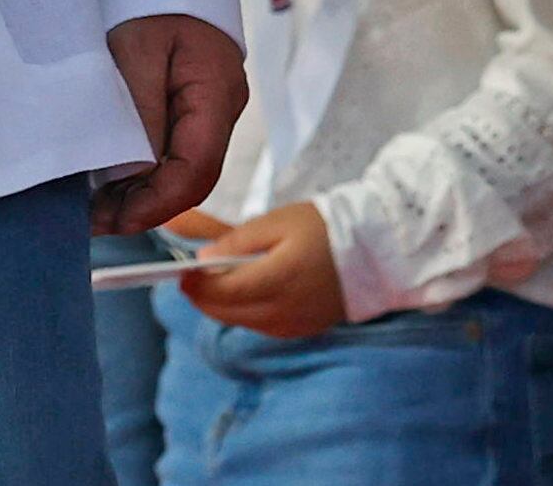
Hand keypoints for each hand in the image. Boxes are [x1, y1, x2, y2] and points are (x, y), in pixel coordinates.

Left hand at [95, 12, 247, 234]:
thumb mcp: (136, 50)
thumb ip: (137, 113)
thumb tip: (129, 175)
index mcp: (218, 93)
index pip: (196, 169)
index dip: (156, 203)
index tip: (114, 220)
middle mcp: (222, 107)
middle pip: (190, 175)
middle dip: (143, 204)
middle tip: (92, 220)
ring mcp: (209, 108)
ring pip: (180, 167)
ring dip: (138, 191)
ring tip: (93, 207)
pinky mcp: (190, 104)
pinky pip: (172, 148)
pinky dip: (141, 170)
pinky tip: (108, 180)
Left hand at [178, 200, 348, 338]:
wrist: (372, 251)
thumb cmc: (322, 228)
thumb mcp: (276, 222)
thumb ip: (236, 241)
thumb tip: (202, 260)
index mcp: (278, 279)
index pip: (223, 291)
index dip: (196, 284)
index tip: (180, 272)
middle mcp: (284, 310)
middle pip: (227, 312)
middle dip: (203, 297)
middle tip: (188, 278)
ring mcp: (294, 325)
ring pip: (241, 322)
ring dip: (222, 306)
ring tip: (212, 282)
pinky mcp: (301, 330)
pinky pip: (261, 326)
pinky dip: (245, 312)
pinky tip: (244, 293)